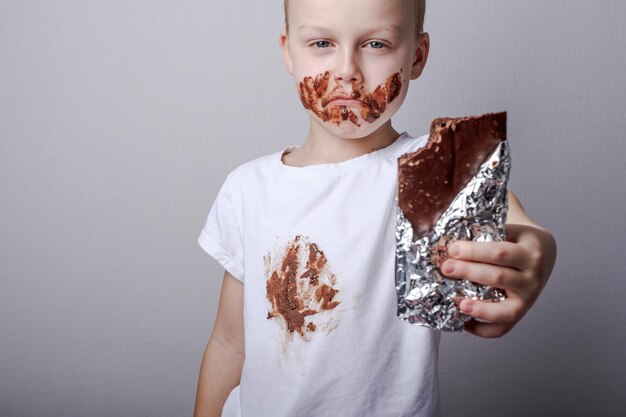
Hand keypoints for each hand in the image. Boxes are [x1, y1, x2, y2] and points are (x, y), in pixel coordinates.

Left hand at [441, 224, 556, 337]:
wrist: (541, 255)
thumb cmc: (516, 240)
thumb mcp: (509, 230)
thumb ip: (486, 234)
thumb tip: (450, 242)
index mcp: (529, 254)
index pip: (500, 253)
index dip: (475, 252)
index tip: (452, 249)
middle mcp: (532, 279)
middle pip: (499, 278)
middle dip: (469, 272)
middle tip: (446, 268)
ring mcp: (528, 300)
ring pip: (506, 310)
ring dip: (481, 309)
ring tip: (460, 304)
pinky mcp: (520, 314)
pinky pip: (503, 329)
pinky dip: (483, 330)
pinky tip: (464, 323)